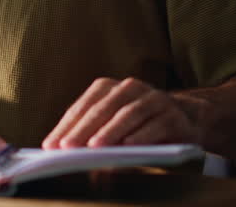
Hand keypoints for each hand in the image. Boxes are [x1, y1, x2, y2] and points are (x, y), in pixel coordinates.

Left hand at [43, 77, 199, 149]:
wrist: (184, 118)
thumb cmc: (136, 124)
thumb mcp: (112, 122)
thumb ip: (91, 130)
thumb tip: (63, 148)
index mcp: (108, 87)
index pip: (82, 107)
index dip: (65, 126)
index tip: (51, 146)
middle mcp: (129, 88)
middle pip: (102, 109)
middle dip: (83, 130)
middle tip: (67, 148)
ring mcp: (153, 99)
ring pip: (128, 114)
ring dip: (110, 132)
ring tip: (95, 147)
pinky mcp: (172, 115)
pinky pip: (155, 125)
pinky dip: (141, 135)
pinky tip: (129, 146)